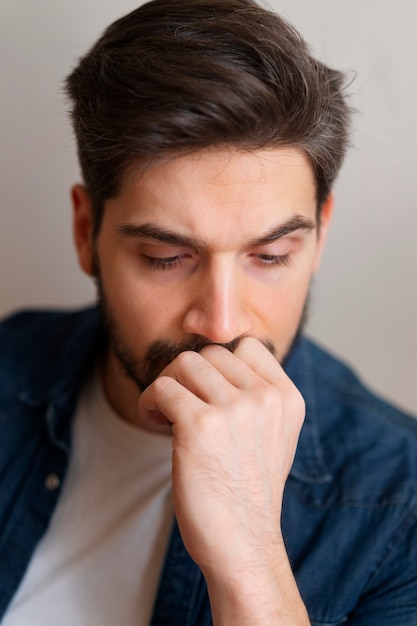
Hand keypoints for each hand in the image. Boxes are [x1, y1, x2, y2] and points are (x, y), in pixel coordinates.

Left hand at [137, 337, 304, 573]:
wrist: (242, 543)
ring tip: (164, 411)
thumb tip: (215, 360)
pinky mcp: (200, 426)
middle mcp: (265, 399)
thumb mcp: (274, 435)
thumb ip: (257, 395)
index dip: (219, 363)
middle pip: (211, 352)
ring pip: (185, 363)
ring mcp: (235, 410)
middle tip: (178, 402)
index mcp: (286, 398)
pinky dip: (150, 400)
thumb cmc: (248, 490)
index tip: (205, 389)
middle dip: (187, 373)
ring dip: (166, 383)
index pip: (247, 345)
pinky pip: (163, 388)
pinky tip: (154, 419)